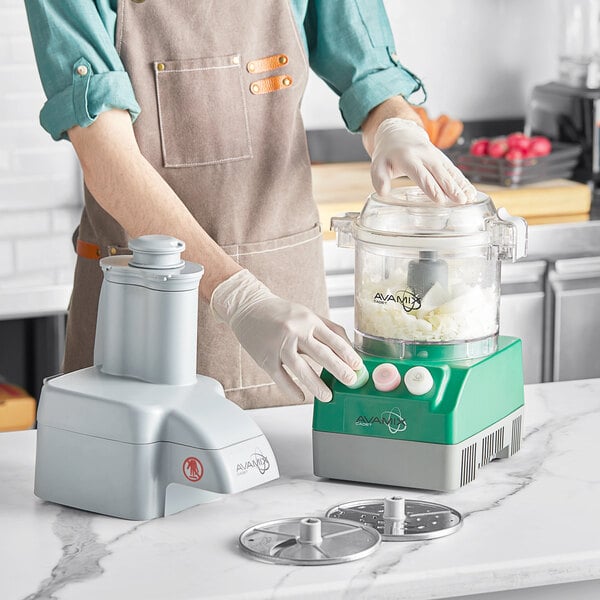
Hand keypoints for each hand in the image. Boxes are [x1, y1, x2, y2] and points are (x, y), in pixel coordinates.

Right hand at [210, 270, 362, 401]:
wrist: (248, 307)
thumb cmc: (281, 313)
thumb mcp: (307, 314)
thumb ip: (328, 329)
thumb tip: (349, 348)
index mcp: (308, 320)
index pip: (333, 339)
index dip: (347, 354)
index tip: (358, 366)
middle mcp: (295, 331)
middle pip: (321, 354)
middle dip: (339, 370)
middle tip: (351, 382)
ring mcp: (279, 345)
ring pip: (300, 368)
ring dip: (316, 384)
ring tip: (328, 397)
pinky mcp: (265, 357)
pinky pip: (280, 376)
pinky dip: (290, 388)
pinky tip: (300, 397)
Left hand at [370, 118, 476, 203]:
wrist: (399, 132)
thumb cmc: (387, 153)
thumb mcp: (377, 164)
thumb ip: (379, 178)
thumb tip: (382, 192)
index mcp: (407, 158)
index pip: (421, 174)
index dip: (431, 187)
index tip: (439, 199)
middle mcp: (424, 155)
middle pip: (439, 173)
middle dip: (451, 187)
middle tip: (460, 200)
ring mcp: (435, 155)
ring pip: (450, 171)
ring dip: (461, 184)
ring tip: (470, 198)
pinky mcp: (441, 158)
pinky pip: (453, 170)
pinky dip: (463, 181)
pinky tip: (471, 192)